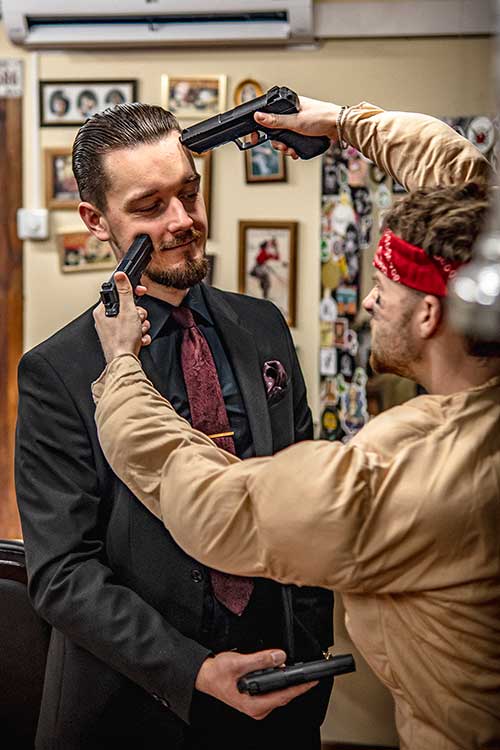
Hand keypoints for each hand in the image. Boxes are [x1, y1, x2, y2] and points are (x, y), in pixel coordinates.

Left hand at [93, 272, 150, 362]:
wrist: (124, 363)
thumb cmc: (123, 341)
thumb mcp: (127, 311)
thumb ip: (125, 292)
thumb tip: (119, 276)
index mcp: (102, 311)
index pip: (117, 293)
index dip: (131, 292)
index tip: (140, 291)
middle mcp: (105, 320)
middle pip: (127, 307)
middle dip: (138, 314)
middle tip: (138, 319)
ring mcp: (112, 331)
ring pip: (132, 320)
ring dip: (140, 325)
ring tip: (138, 332)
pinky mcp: (119, 339)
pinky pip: (133, 331)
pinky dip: (139, 335)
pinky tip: (139, 340)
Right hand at [195, 649, 317, 719]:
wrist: (204, 675)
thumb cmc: (216, 673)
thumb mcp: (239, 663)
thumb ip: (260, 660)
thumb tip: (279, 657)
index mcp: (254, 705)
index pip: (284, 696)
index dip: (300, 687)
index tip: (313, 681)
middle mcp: (257, 708)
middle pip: (283, 696)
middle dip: (296, 684)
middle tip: (308, 672)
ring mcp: (256, 704)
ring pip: (278, 693)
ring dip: (287, 682)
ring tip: (297, 671)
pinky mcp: (254, 698)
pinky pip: (272, 690)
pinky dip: (278, 681)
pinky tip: (280, 672)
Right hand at [252, 96, 341, 158]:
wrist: (339, 126)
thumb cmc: (322, 117)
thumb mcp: (295, 121)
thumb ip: (276, 120)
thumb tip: (258, 116)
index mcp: (289, 105)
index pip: (269, 116)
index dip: (262, 127)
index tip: (256, 137)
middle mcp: (294, 113)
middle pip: (277, 130)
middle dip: (278, 142)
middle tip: (282, 147)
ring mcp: (300, 123)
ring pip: (286, 138)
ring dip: (286, 147)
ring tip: (291, 151)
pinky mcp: (306, 132)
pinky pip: (294, 141)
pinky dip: (294, 148)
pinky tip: (296, 152)